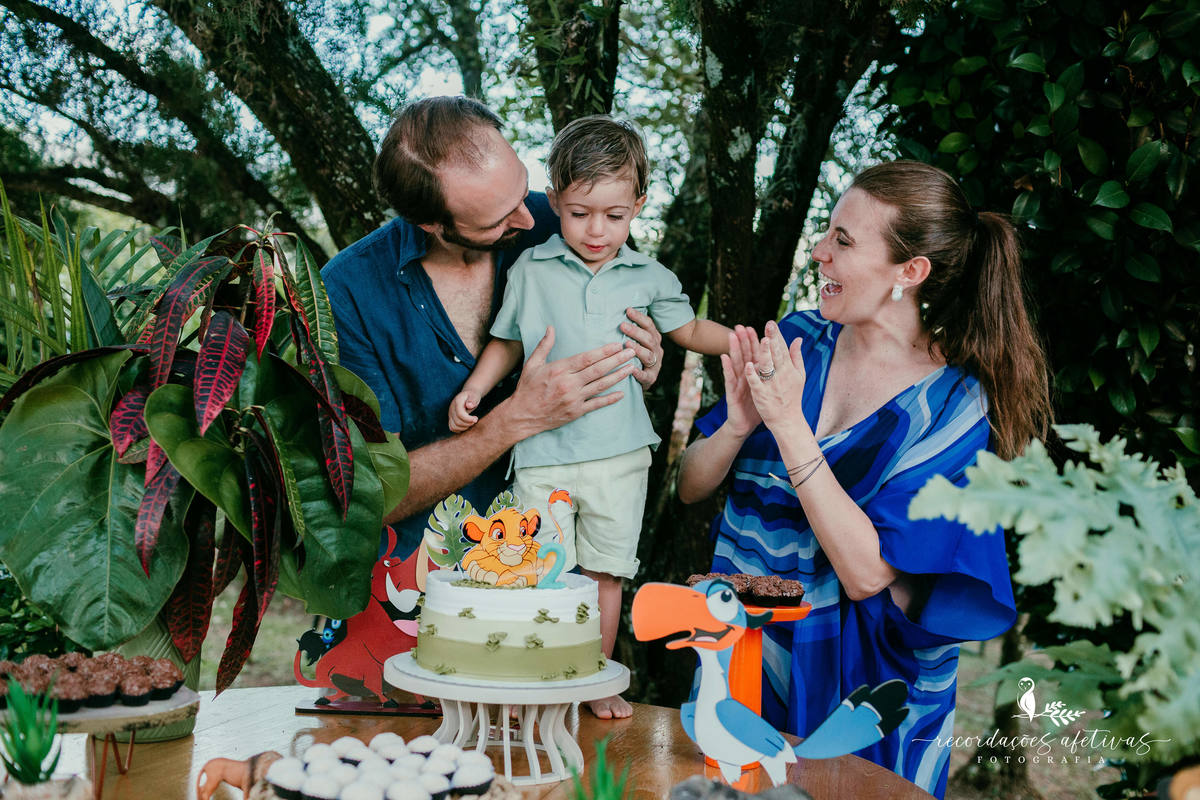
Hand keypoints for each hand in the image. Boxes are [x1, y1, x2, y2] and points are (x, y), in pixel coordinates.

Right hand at [448, 389, 479, 432]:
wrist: (468, 395)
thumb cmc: (473, 396)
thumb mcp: (475, 396)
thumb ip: (473, 400)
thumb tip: (469, 405)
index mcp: (457, 401)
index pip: (460, 414)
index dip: (468, 419)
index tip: (476, 419)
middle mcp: (452, 408)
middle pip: (457, 421)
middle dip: (468, 423)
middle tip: (475, 420)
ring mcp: (450, 414)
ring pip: (454, 426)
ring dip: (464, 427)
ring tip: (471, 423)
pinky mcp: (451, 418)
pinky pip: (452, 428)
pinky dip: (459, 429)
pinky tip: (466, 425)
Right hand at [503, 326, 636, 439]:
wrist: (521, 416)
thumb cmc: (527, 388)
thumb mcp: (532, 364)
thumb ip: (544, 345)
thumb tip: (551, 327)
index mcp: (559, 369)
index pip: (586, 358)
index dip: (603, 351)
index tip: (617, 345)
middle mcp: (568, 384)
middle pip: (598, 370)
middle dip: (617, 360)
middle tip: (631, 352)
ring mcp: (573, 399)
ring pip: (601, 385)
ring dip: (618, 376)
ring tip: (632, 368)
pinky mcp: (576, 412)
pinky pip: (596, 404)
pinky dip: (610, 399)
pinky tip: (622, 393)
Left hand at [620, 307, 663, 388]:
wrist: (642, 379)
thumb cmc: (634, 355)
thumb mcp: (636, 340)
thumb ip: (629, 330)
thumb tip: (614, 312)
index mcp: (653, 338)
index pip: (649, 325)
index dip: (639, 317)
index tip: (628, 310)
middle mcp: (656, 350)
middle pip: (649, 339)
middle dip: (636, 331)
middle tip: (623, 326)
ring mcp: (655, 364)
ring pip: (648, 355)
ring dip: (638, 349)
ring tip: (626, 344)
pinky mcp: (651, 378)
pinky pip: (646, 376)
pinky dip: (639, 372)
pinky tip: (631, 369)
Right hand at [720, 325, 762, 437]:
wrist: (746, 424)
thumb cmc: (757, 404)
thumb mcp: (766, 387)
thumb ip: (771, 371)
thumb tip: (778, 358)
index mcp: (755, 374)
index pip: (757, 354)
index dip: (757, 341)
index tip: (759, 327)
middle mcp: (745, 376)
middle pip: (745, 355)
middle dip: (744, 340)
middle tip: (742, 325)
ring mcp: (737, 383)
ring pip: (736, 363)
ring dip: (734, 349)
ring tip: (732, 335)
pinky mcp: (732, 393)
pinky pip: (729, 379)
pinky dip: (727, 368)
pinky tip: (724, 357)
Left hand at [745, 320, 807, 433]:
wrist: (788, 420)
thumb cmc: (792, 396)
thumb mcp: (799, 376)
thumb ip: (797, 357)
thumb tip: (798, 339)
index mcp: (789, 369)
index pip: (783, 349)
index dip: (777, 336)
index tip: (772, 323)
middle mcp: (782, 375)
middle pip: (776, 355)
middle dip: (773, 340)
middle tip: (768, 325)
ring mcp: (771, 385)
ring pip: (767, 367)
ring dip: (764, 353)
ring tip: (762, 340)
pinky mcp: (762, 395)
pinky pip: (757, 383)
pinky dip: (753, 375)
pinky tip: (748, 365)